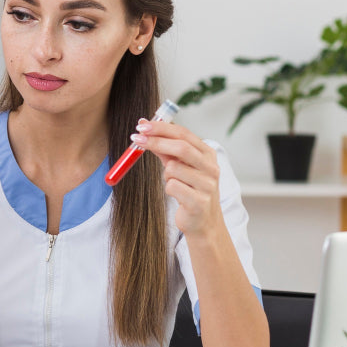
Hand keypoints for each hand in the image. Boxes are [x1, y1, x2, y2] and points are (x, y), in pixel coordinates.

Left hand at [130, 118, 223, 237]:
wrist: (202, 221)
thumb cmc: (190, 189)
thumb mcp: (180, 165)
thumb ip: (166, 149)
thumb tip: (145, 129)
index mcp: (207, 154)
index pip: (184, 134)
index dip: (161, 128)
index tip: (141, 124)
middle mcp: (211, 167)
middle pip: (181, 147)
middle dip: (156, 141)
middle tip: (136, 138)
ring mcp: (207, 185)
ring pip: (173, 169)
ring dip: (166, 175)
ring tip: (174, 183)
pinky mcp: (199, 202)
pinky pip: (172, 187)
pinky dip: (169, 189)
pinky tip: (178, 195)